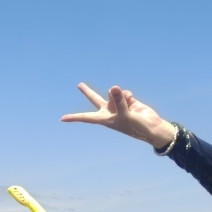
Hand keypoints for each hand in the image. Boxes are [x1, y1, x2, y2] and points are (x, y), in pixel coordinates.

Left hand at [60, 83, 176, 148]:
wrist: (150, 126)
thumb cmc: (135, 125)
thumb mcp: (125, 114)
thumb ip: (118, 101)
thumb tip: (114, 87)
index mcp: (103, 119)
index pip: (86, 117)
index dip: (74, 117)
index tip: (62, 119)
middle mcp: (108, 111)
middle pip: (95, 99)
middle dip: (88, 91)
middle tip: (79, 85)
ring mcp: (117, 105)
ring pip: (113, 93)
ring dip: (120, 96)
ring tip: (127, 104)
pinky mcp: (126, 100)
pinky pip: (123, 92)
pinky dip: (127, 95)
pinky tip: (131, 101)